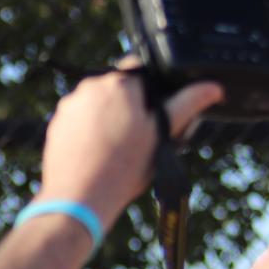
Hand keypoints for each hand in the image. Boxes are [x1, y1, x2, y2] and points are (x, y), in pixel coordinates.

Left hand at [33, 71, 222, 229]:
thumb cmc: (123, 167)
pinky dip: (90, 132)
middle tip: (139, 135)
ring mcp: (68, 107)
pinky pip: (79, 121)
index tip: (155, 113)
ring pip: (98, 105)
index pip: (141, 69)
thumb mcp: (162, 134)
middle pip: (118, 88)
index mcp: (118, 83)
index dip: (152, 91)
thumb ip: (187, 104)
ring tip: (117, 148)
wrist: (79, 199)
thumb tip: (213, 87)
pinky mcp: (56, 126)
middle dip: (130, 106)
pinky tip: (99, 153)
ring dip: (109, 118)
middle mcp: (88, 88)